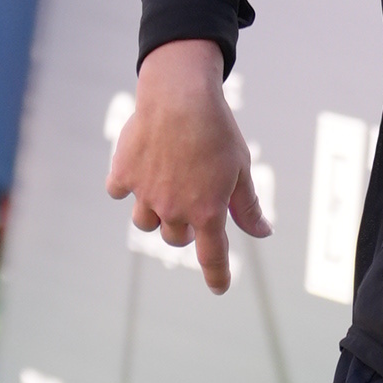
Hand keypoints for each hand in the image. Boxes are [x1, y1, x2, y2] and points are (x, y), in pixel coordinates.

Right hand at [105, 37, 270, 295]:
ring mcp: (145, 194)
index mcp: (208, 211)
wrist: (179, 95)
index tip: (220, 288)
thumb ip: (248, 206)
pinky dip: (127, 184)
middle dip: (183, 228)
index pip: (212, 257)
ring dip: (155, 213)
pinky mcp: (123, 174)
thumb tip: (263, 232)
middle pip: (175, 238)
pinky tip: (138, 166)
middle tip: (190, 201)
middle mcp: (175, 209)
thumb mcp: (241, 168)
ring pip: (145, 222)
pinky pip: (119, 192)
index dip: (217, 275)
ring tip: (163, 186)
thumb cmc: (217, 130)